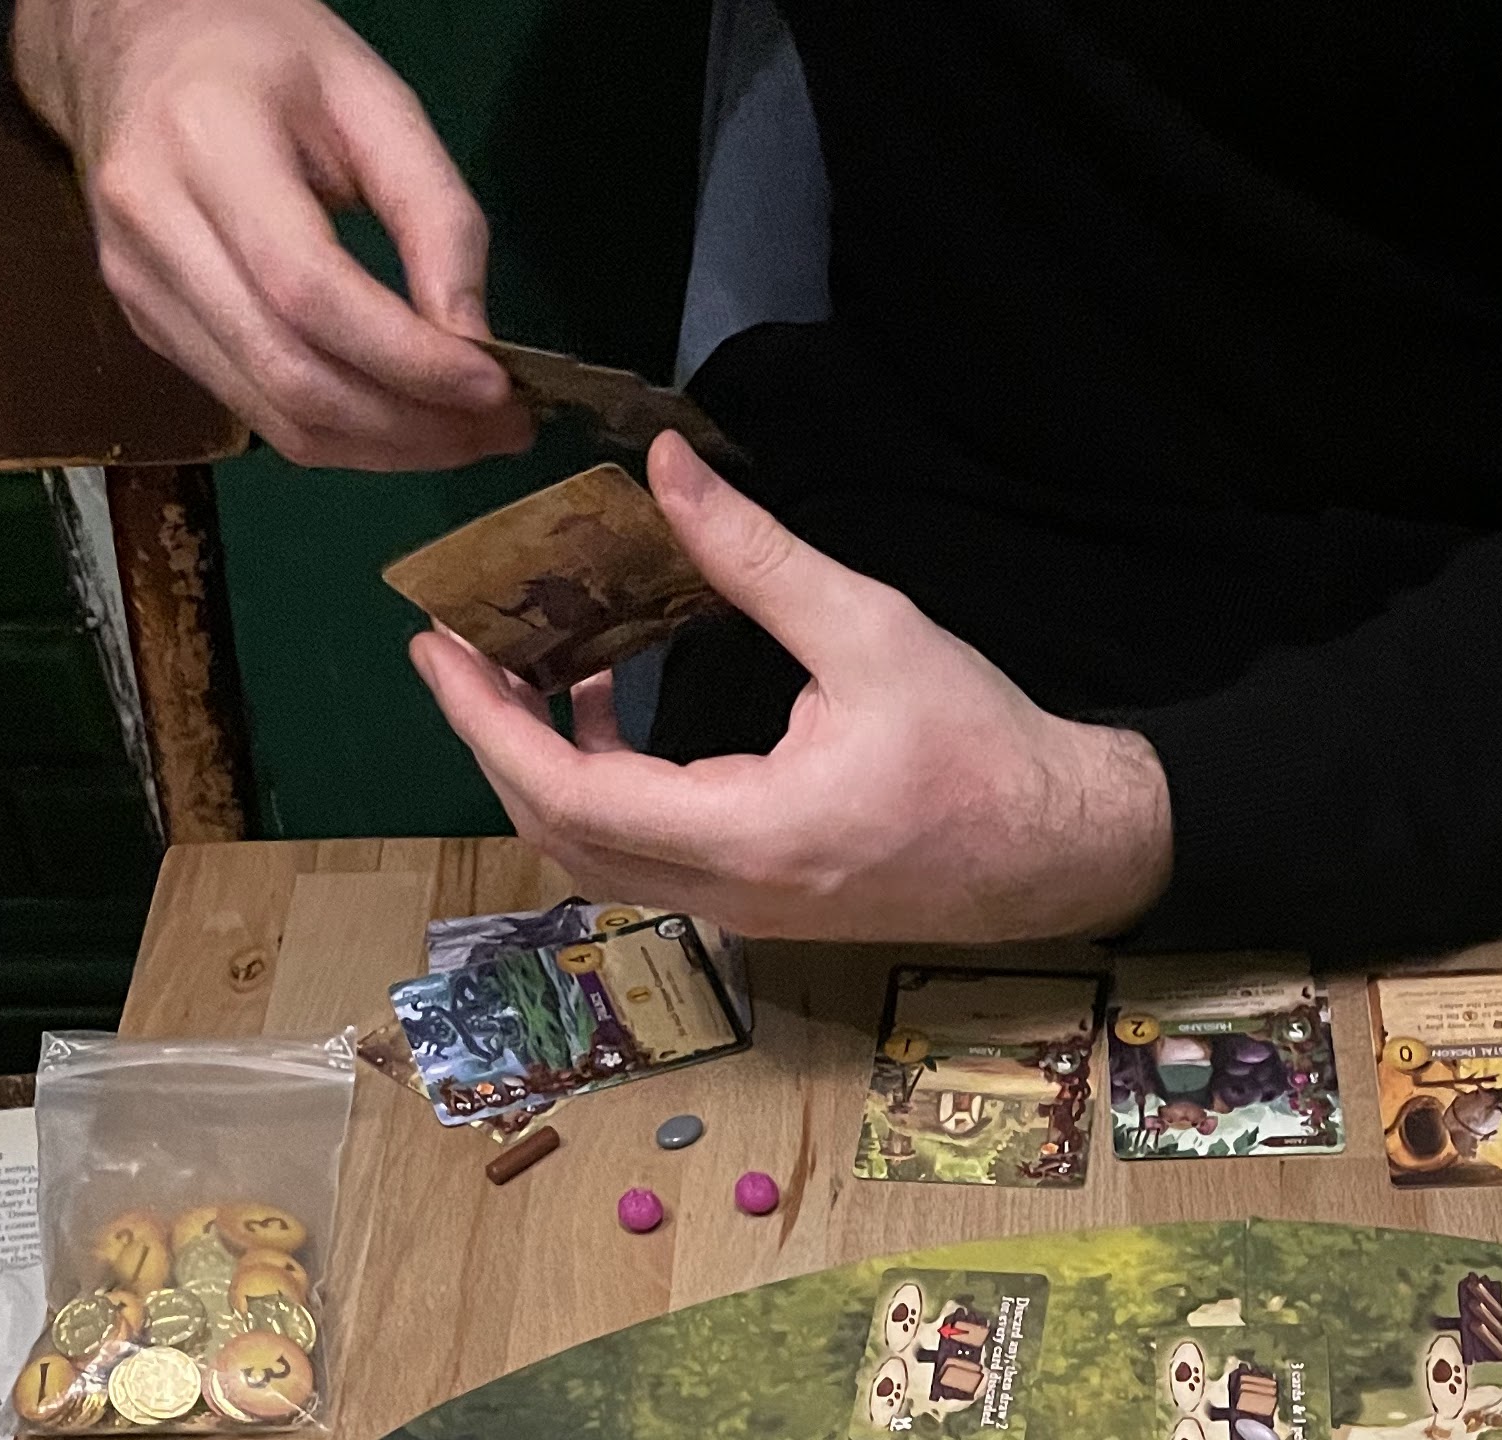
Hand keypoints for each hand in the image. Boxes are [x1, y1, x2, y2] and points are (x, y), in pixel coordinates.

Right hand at [14, 0, 530, 468]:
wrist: (134, 41)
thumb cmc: (263, 57)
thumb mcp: (370, 96)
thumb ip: (436, 213)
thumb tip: (475, 346)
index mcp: (206, 138)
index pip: (309, 290)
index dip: (407, 359)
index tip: (497, 389)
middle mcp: (155, 223)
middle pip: (292, 376)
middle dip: (410, 425)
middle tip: (500, 430)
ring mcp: (140, 285)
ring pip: (276, 417)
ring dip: (385, 448)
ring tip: (465, 433)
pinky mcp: (149, 325)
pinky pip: (258, 411)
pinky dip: (343, 433)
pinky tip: (400, 416)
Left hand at [409, 435, 1174, 942]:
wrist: (1060, 848)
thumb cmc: (980, 746)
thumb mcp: (871, 629)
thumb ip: (754, 556)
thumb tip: (664, 468)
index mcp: (748, 834)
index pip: (572, 794)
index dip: (489, 722)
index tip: (441, 646)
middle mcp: (727, 892)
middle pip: (560, 837)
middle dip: (493, 742)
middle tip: (457, 649)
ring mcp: (739, 909)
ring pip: (595, 856)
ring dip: (544, 766)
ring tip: (526, 666)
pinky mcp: (756, 902)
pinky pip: (642, 856)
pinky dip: (600, 786)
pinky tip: (608, 706)